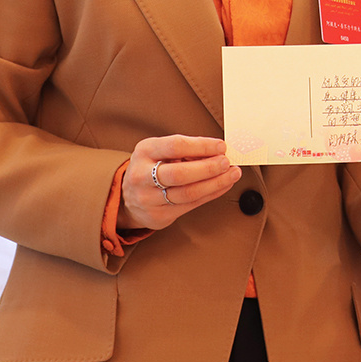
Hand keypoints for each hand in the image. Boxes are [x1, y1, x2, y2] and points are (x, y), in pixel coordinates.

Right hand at [119, 134, 239, 232]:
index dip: (201, 146)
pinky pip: (191, 205)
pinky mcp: (158, 215)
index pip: (175, 146)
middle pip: (180, 174)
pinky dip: (211, 194)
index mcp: (144, 152)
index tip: (221, 146)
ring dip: (215, 183)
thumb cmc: (151, 168)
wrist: (128, 198)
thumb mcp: (161, 151)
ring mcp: (148, 198)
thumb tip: (219, 151)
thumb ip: (186, 150)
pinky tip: (223, 186)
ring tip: (232, 174)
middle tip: (227, 162)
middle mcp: (141, 175)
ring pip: (188, 193)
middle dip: (208, 168)